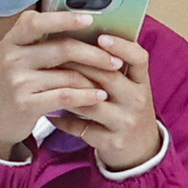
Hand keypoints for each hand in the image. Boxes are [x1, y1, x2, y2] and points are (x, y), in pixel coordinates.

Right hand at [0, 11, 125, 162]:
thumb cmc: (8, 85)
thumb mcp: (13, 58)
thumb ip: (37, 43)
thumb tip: (79, 27)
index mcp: (10, 42)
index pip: (36, 22)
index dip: (64, 18)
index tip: (90, 19)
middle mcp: (12, 59)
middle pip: (63, 48)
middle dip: (95, 53)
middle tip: (115, 59)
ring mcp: (18, 82)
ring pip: (68, 75)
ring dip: (94, 78)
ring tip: (111, 80)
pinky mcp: (26, 104)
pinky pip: (65, 96)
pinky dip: (86, 96)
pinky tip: (98, 96)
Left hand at [51, 24, 156, 170]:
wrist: (140, 152)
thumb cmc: (126, 111)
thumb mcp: (128, 88)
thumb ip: (110, 68)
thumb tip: (80, 36)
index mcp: (142, 82)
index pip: (139, 58)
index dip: (122, 46)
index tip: (101, 36)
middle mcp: (137, 100)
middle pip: (108, 77)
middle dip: (80, 64)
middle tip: (54, 53)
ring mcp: (126, 122)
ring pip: (92, 103)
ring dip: (68, 92)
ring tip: (46, 81)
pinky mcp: (112, 142)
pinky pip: (82, 129)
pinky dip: (64, 121)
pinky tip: (50, 115)